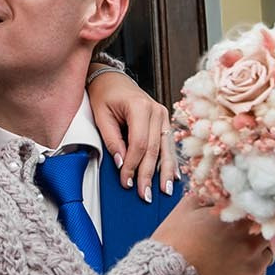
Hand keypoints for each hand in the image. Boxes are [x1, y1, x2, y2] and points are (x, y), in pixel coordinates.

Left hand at [87, 70, 176, 198]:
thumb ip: (112, 140)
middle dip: (149, 174)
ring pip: (165, 149)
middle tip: (145, 195)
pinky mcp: (165, 120)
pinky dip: (170, 161)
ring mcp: (163, 115)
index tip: (126, 182)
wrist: (112, 79)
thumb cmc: (105, 95)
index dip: (133, 165)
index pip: (139, 143)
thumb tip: (122, 163)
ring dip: (165, 172)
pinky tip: (173, 176)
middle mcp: (156, 110)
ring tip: (164, 191)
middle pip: (154, 149)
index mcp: (139, 106)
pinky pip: (168, 144)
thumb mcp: (101, 116)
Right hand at [151, 194, 271, 274]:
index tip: (239, 218)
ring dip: (253, 253)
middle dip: (252, 233)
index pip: (257, 210)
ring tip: (231, 258)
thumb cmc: (173, 245)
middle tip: (234, 239)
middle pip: (264, 232)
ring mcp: (254, 266)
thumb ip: (208, 196)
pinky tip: (229, 274)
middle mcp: (252, 241)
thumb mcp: (185, 210)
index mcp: (238, 218)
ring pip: (265, 254)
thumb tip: (220, 192)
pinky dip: (247, 273)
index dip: (248, 213)